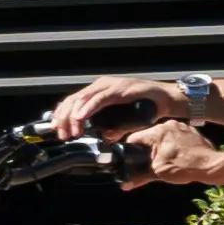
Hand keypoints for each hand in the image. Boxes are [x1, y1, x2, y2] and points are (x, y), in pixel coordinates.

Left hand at [50, 72, 184, 142]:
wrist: (166, 100)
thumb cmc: (146, 107)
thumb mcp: (122, 120)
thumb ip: (112, 128)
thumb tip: (104, 138)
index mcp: (99, 92)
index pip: (73, 102)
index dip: (61, 115)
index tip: (56, 130)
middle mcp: (101, 86)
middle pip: (73, 100)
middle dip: (64, 118)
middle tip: (62, 134)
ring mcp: (110, 85)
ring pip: (83, 98)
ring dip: (74, 116)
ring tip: (72, 130)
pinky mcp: (119, 88)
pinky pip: (100, 98)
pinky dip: (88, 108)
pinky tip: (81, 117)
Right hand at [109, 120, 223, 189]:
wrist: (210, 166)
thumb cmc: (185, 167)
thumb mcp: (158, 173)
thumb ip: (139, 177)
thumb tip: (125, 185)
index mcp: (158, 131)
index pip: (134, 138)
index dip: (129, 150)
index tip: (130, 159)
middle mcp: (169, 124)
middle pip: (149, 137)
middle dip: (146, 150)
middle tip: (147, 163)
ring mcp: (181, 126)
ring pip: (162, 137)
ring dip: (160, 148)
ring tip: (164, 161)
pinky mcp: (191, 131)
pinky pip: (175, 137)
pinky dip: (172, 146)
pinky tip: (176, 157)